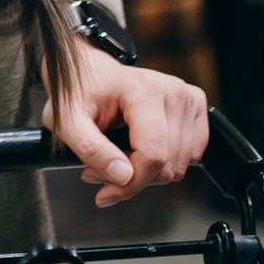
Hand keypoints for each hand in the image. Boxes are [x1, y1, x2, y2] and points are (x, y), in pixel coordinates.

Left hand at [45, 51, 208, 206]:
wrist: (89, 71)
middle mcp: (172, 91)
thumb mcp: (67, 122)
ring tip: (115, 157)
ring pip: (180, 165)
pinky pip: (192, 155)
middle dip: (132, 179)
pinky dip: (165, 162)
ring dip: (147, 173)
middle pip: (168, 164)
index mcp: (142, 90)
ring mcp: (188, 97)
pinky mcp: (196, 106)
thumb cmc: (75, 92)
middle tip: (100, 170)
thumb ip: (91, 150)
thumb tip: (124, 177)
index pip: (153, 155)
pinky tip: (139, 149)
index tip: (104, 193)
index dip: (130, 184)